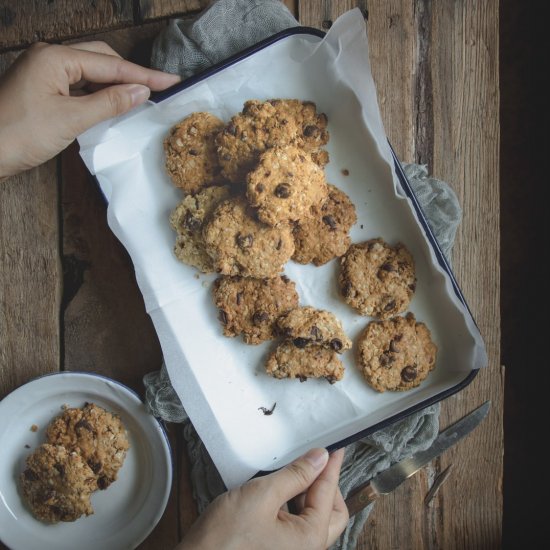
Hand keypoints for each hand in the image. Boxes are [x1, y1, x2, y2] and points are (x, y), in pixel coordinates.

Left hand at [0, 41, 179, 178]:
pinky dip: (99, 94)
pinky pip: (79, 85)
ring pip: (91, 72)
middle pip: (101, 60)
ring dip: (115, 85)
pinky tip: (113, 105)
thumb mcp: (71, 119)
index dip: (143, 75)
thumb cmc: (18, 134)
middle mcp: (49, 58)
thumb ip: (109, 103)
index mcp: (55, 58)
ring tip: (142, 97)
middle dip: (131, 75)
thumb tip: (140, 91)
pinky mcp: (42, 88)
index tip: (171, 81)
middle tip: (161, 88)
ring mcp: (44, 72)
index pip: (110, 64)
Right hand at [177, 448, 348, 549]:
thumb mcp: (262, 496)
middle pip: (331, 513)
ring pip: (314, 518)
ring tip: (296, 471)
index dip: (330, 467)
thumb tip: (320, 458)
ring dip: (309, 493)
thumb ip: (296, 475)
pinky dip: (294, 504)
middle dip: (326, 485)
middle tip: (317, 461)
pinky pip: (296, 524)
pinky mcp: (277, 549)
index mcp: (310, 540)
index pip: (329, 494)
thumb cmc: (224, 539)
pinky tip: (282, 489)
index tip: (334, 448)